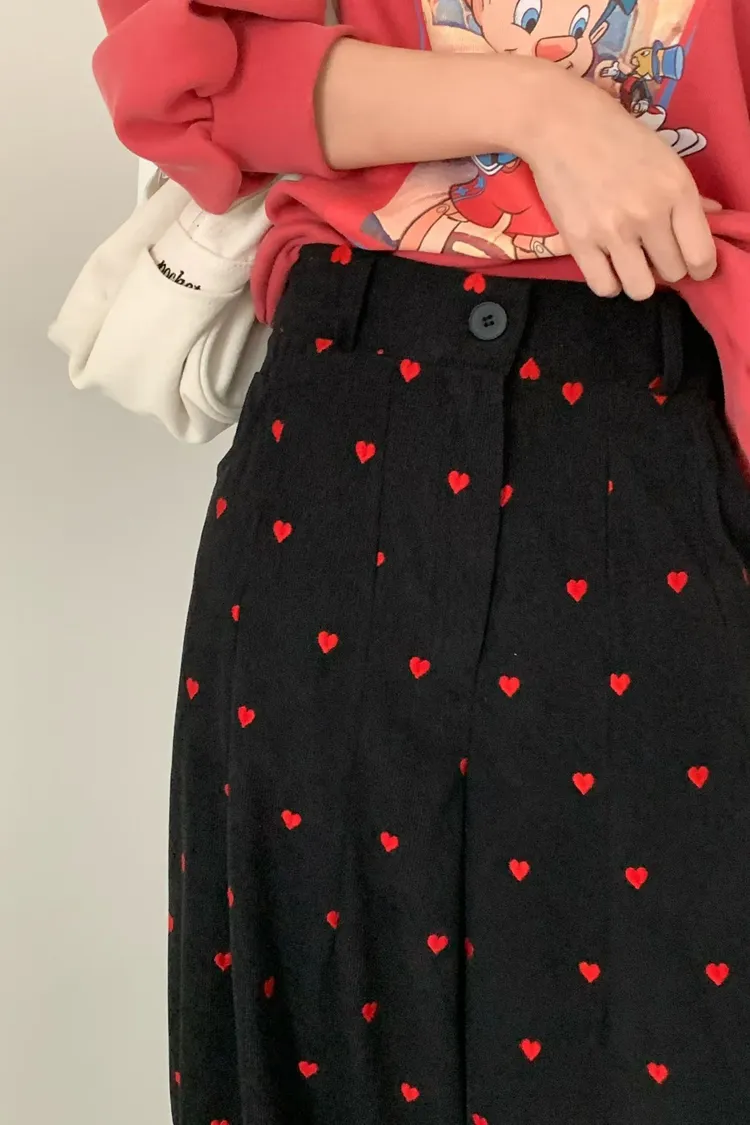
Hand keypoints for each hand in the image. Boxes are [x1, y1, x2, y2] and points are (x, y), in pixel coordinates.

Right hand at [518, 72, 717, 299]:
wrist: (562, 125)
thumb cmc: (616, 136)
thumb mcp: (663, 157)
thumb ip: (688, 194)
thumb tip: (711, 217)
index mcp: (676, 190)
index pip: (701, 255)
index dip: (700, 268)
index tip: (693, 266)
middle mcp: (649, 214)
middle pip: (672, 273)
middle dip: (665, 266)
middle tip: (653, 252)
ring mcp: (613, 231)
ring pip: (641, 289)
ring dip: (639, 280)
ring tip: (630, 261)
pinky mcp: (580, 243)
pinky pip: (605, 287)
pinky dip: (609, 282)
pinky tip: (607, 265)